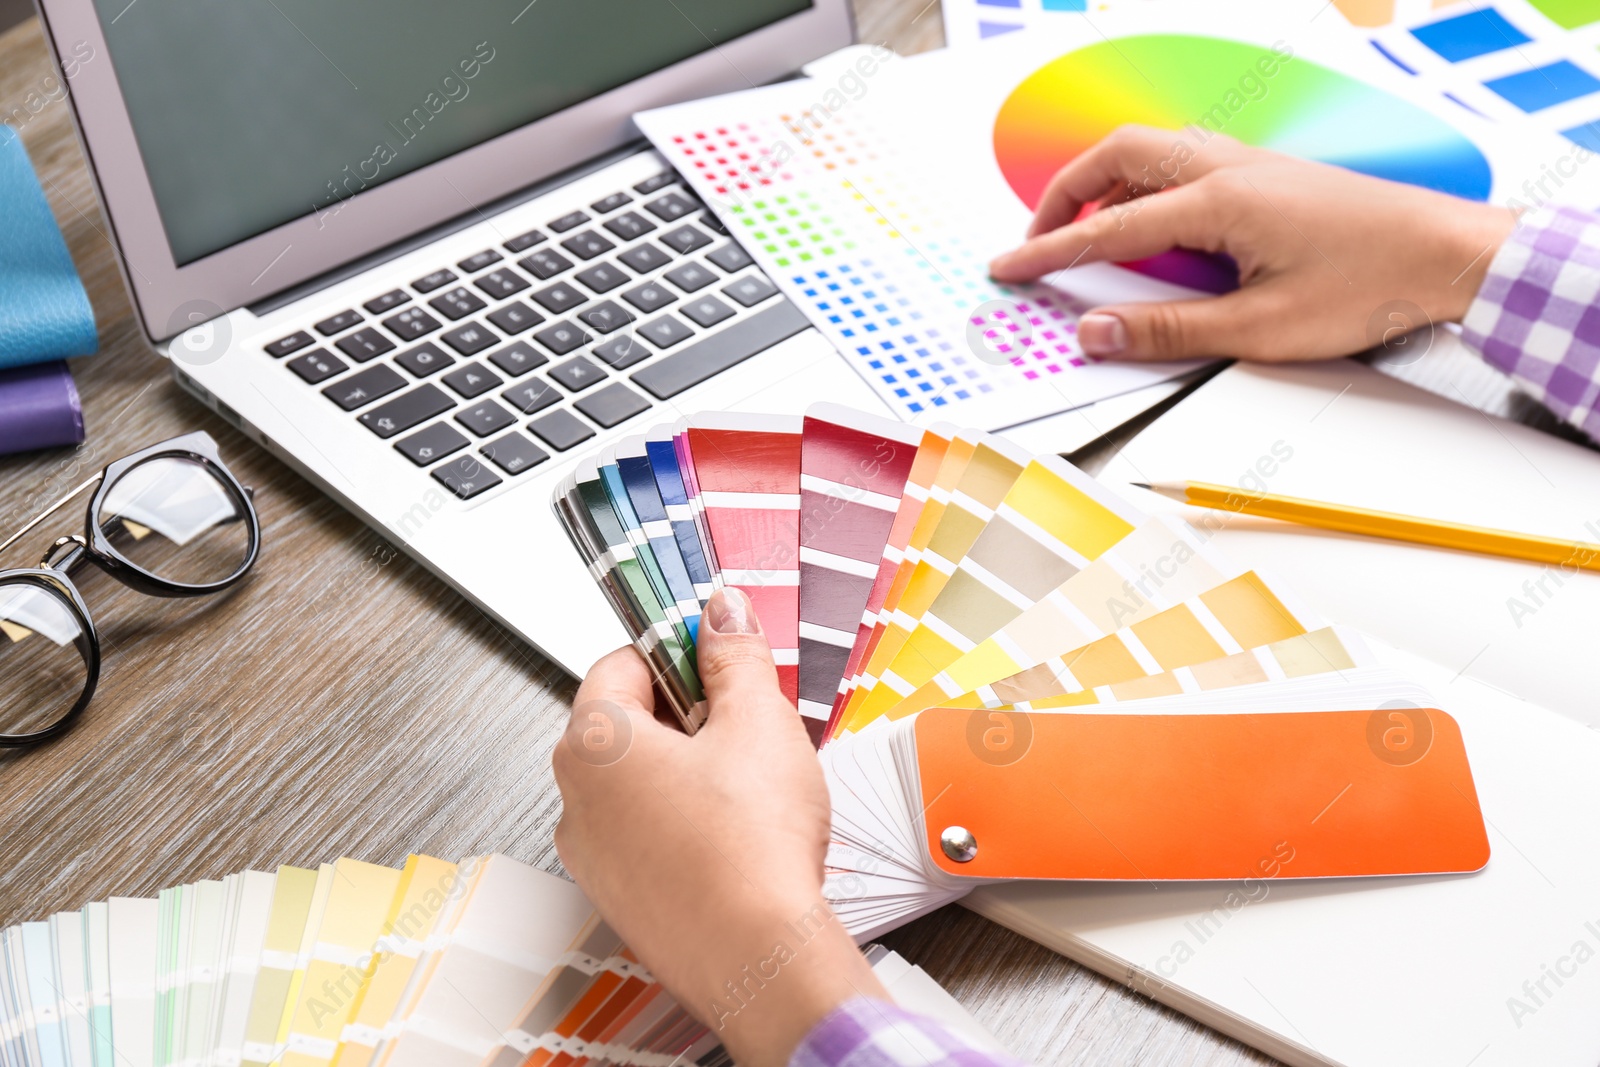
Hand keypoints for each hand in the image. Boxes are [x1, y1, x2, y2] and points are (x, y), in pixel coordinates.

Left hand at [553, 588, 886, 1066]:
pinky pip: (645, 836)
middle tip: (744, 718)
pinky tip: (735, 832)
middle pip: (625, 722)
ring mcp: (593, 856)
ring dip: (685, 768)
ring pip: (637, 783)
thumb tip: (722, 613)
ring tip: (747, 782)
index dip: (676, 650)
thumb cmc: (752, 849)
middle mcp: (575, 799)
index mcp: (593, 743)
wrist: (762, 959)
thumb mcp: (759, 722)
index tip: (716, 651)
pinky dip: (683, 822)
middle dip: (686, 712)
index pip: (620, 662)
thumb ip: (734, 656)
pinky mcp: (621, 898)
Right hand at [988, 125, 1516, 362]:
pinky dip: (1141, 186)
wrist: (1446, 254)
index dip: (1049, 253)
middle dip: (1064, 196)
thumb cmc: (1370, 286)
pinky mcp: (1265, 174)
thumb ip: (1171, 331)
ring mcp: (1248, 164)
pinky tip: (1146, 224)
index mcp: (1220, 202)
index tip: (1007, 269)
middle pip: (1117, 156)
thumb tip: (1099, 331)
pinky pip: (1181, 162)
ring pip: (1149, 152)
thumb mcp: (1262, 328)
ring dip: (1103, 185)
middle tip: (1037, 242)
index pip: (1108, 227)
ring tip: (1081, 234)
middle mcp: (1228, 169)